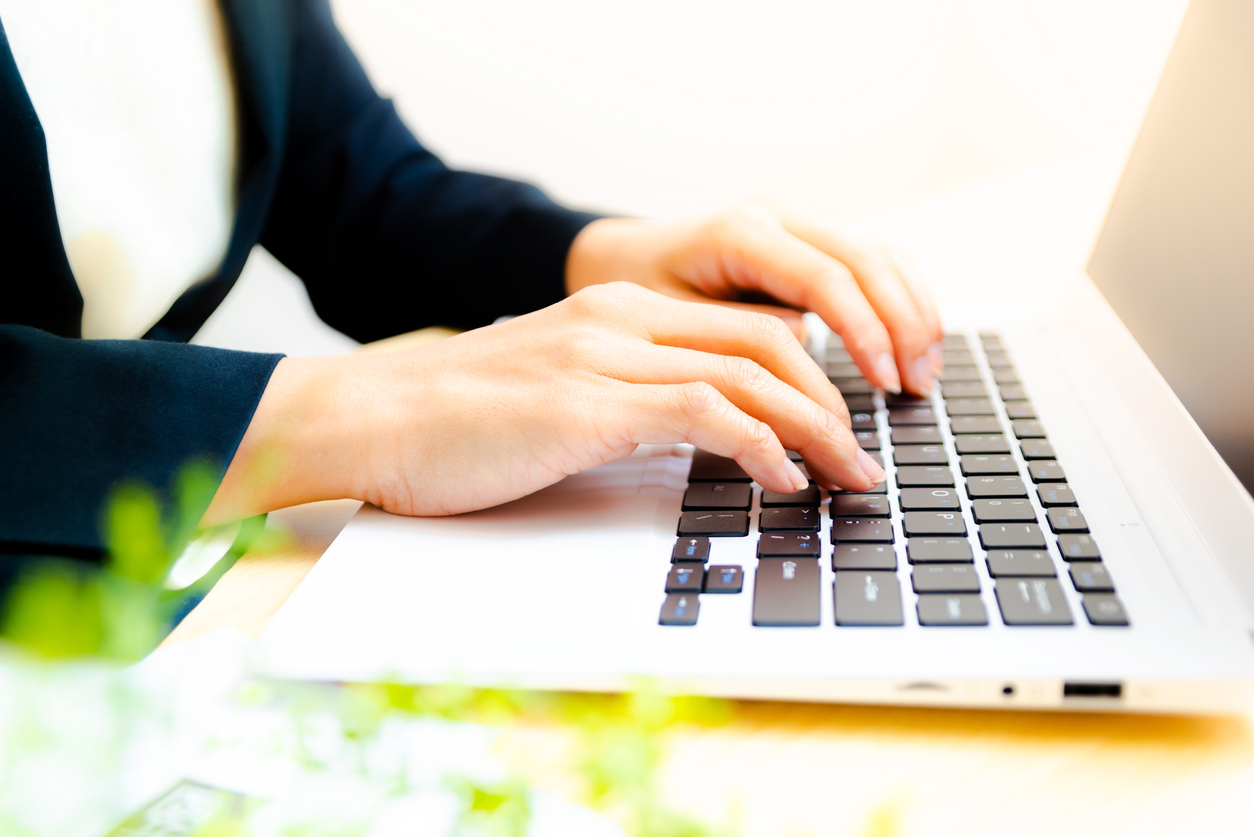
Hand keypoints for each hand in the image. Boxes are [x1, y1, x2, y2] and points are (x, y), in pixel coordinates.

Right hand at [203, 283, 885, 522]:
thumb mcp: (559, 395)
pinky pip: (706, 413)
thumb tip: (698, 438)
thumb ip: (627, 398)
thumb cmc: (458, 422)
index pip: (744, 327)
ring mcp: (605, 356)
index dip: (809, 375)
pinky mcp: (588, 405)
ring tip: (846, 477)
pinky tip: (780, 480)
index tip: (838, 426)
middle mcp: (621, 320)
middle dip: (833, 401)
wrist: (372, 420)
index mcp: (618, 313)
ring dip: (816, 429)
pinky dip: (759, 444)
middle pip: (767, 342)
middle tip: (863, 458)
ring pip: (750, 373)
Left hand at [566, 201, 943, 394]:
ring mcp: (795, 224)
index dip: (866, 331)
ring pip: (879, 257)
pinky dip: (898, 304)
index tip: (887, 382)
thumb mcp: (670, 322)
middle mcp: (775, 217)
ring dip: (912, 314)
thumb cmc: (635, 293)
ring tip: (925, 376)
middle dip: (902, 326)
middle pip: (867, 261)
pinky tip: (911, 348)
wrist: (617, 260)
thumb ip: (736, 335)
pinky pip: (869, 265)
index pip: (825, 279)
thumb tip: (808, 353)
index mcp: (740, 233)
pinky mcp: (806, 242)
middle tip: (917, 387)